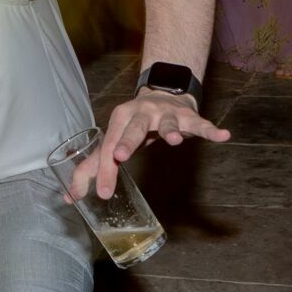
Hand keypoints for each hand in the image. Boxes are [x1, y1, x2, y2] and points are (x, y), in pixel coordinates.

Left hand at [72, 91, 230, 201]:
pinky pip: (200, 124)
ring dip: (170, 132)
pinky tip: (222, 135)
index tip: (102, 193)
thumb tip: (69, 198)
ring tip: (175, 142)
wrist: (162, 93)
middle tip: (120, 156)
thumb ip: (93, 169)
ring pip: (167, 123)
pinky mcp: (187, 116)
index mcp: (119, 120)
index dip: (104, 171)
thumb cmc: (133, 124)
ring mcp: (165, 114)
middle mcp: (141, 113)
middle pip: (132, 130)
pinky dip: (210, 130)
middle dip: (126, 142)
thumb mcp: (112, 141)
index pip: (109, 147)